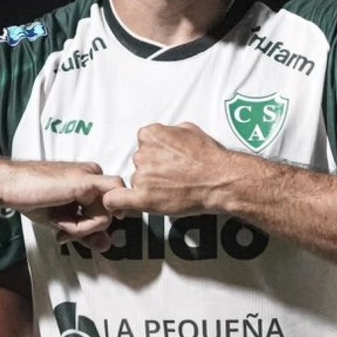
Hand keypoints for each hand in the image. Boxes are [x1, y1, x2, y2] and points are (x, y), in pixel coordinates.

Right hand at [0, 160, 124, 250]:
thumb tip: (107, 245)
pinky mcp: (87, 183)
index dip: (91, 224)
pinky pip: (101, 216)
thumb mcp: (63, 220)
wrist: (9, 184)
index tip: (68, 229)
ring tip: (58, 223)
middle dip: (88, 228)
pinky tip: (59, 222)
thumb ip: (87, 232)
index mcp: (90, 178)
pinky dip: (82, 227)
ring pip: (109, 216)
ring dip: (83, 228)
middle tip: (62, 230)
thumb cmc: (30, 197)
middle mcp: (94, 174)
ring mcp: (92, 177)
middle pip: (111, 212)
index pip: (108, 208)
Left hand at [103, 122, 234, 216]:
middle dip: (152, 169)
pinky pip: (116, 200)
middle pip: (139, 162)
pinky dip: (116, 203)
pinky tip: (121, 206)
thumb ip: (170, 131)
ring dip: (148, 186)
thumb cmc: (210, 157)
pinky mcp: (143, 198)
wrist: (220, 180)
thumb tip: (166, 135)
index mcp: (151, 134)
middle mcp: (143, 153)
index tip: (163, 160)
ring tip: (171, 189)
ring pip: (136, 181)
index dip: (154, 152)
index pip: (143, 142)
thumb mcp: (189, 130)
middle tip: (171, 177)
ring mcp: (142, 176)